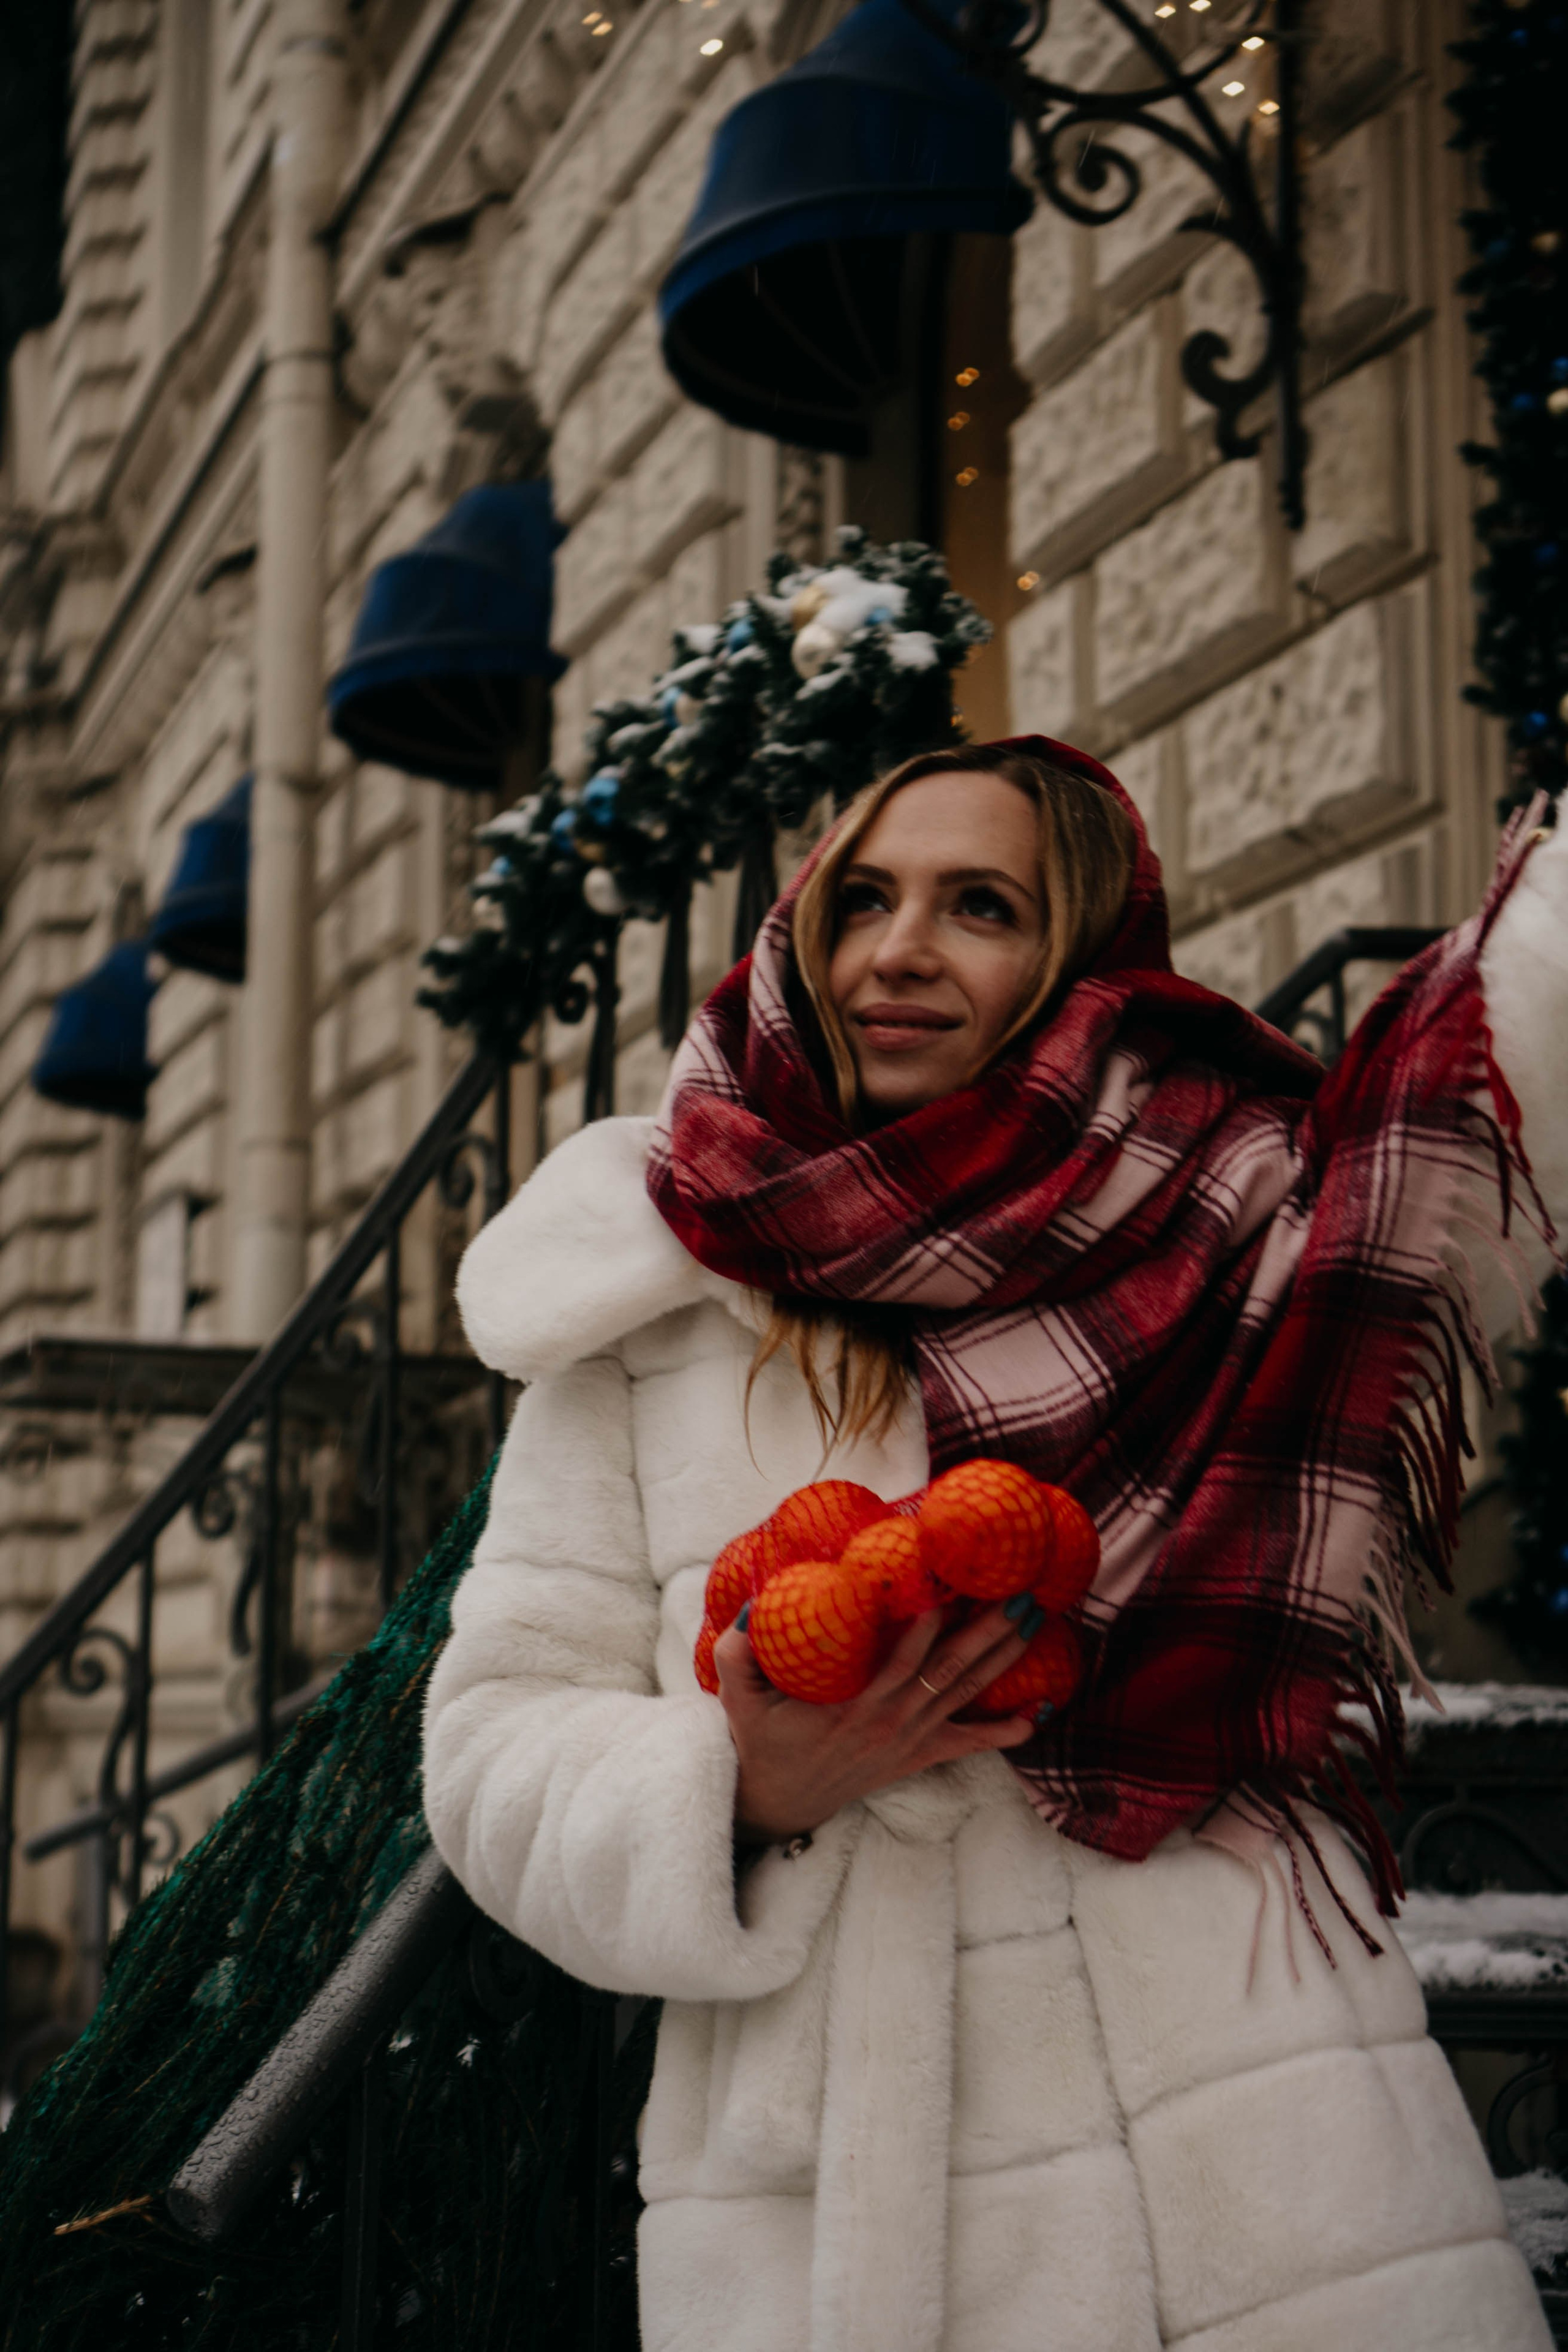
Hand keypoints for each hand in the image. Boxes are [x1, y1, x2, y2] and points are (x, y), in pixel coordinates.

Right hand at [714, 1606, 1035, 1841]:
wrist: (780, 1799)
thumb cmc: (763, 1738)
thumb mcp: (737, 1695)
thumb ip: (739, 1651)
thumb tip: (754, 1604)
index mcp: (854, 1704)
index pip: (902, 1661)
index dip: (928, 1626)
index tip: (952, 1586)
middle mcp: (891, 1721)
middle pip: (949, 1670)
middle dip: (987, 1630)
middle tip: (1019, 1593)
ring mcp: (909, 1739)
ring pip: (964, 1693)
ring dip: (1002, 1657)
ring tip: (1034, 1621)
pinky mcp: (918, 1755)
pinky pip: (968, 1744)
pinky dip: (1003, 1733)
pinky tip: (1036, 1716)